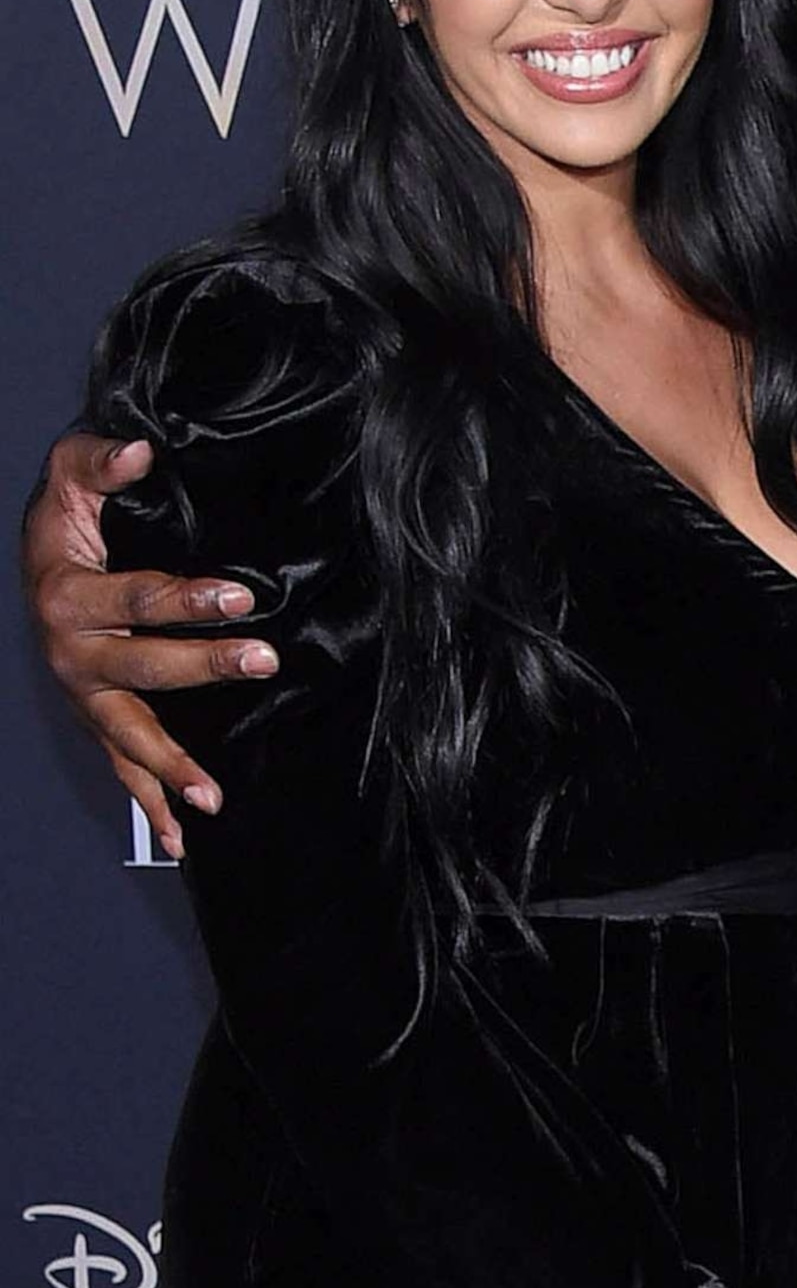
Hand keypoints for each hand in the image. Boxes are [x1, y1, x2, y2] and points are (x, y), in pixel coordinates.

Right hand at [22, 429, 272, 857]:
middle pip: (140, 668)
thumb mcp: (72, 473)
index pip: (135, 598)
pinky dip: (148, 800)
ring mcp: (83, 690)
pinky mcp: (97, 712)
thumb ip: (100, 461)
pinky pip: (121, 764)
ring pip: (127, 734)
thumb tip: (138, 451)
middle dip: (201, 666)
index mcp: (68, 595)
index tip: (239, 596)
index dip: (184, 598)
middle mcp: (71, 651)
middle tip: (263, 660)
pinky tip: (180, 836)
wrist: (41, 553)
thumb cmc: (68, 512)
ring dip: (170, 766)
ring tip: (212, 797)